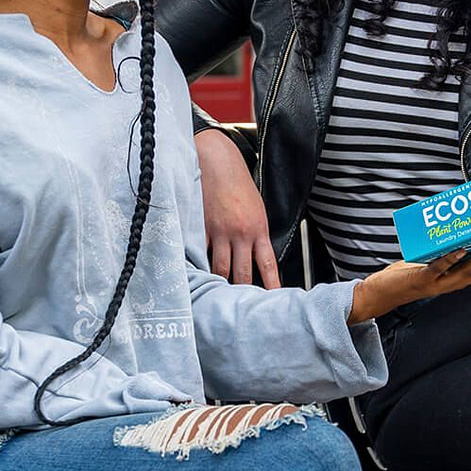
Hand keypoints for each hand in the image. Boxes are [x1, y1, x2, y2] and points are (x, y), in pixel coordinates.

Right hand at [195, 129, 278, 288]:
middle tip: (241, 307)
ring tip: (218, 297)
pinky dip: (199, 266)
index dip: (271, 286)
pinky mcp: (201, 229)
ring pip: (220, 268)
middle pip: (242, 274)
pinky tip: (197, 277)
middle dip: (242, 292)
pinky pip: (200, 254)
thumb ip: (257, 235)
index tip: (273, 300)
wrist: (218, 163)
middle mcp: (240, 234)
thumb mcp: (257, 210)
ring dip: (219, 283)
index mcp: (258, 229)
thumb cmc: (238, 185)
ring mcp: (219, 233)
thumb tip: (257, 258)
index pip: (267, 265)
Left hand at [350, 238, 470, 323]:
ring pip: (470, 270)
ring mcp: (442, 282)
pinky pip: (440, 268)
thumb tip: (470, 220)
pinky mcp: (425, 278)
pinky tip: (460, 249)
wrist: (388, 291)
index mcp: (464, 277)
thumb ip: (457, 246)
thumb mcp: (442, 260)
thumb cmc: (416, 271)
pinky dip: (451, 259)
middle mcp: (458, 282)